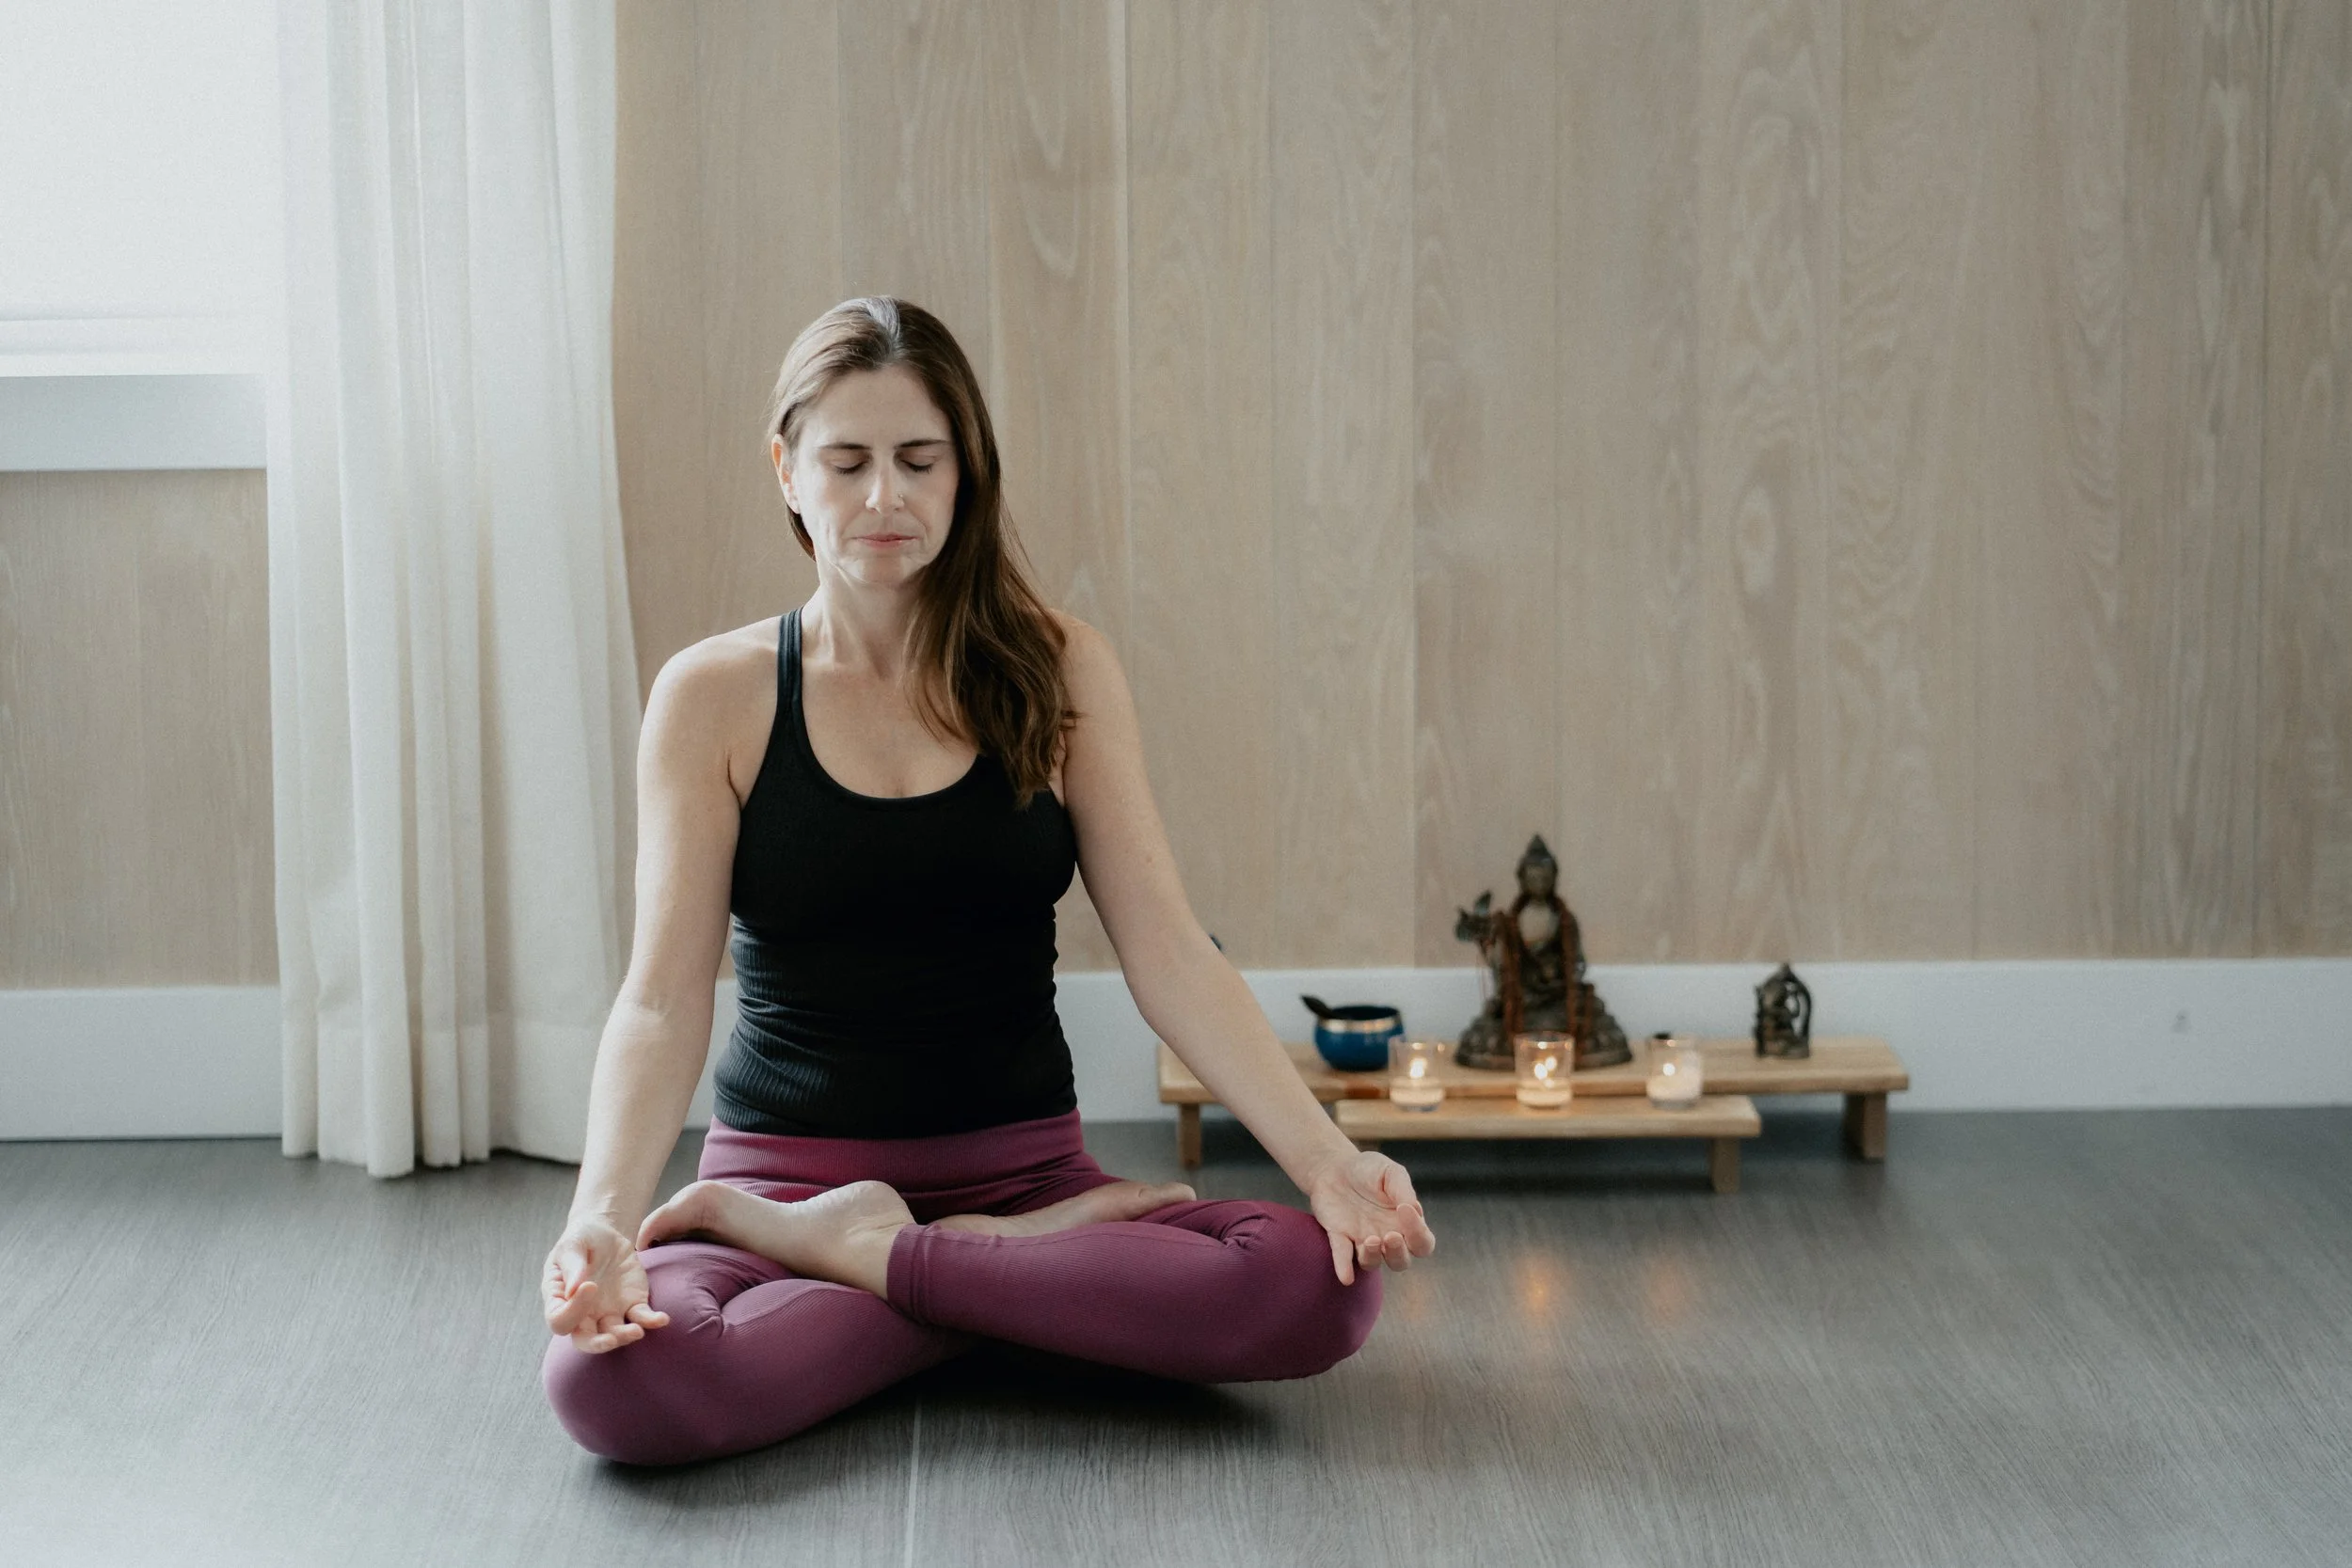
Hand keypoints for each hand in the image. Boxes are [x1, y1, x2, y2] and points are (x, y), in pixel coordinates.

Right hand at [543, 1215, 670, 1353]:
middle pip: (585, 1340)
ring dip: (625, 1336)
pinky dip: (652, 1321)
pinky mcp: (632, 1303)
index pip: (560, 1320)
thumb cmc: (582, 1240)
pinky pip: (641, 1317)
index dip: (573, 1311)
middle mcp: (583, 1313)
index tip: (590, 1285)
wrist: (606, 1233)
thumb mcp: (571, 1246)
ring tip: (638, 1330)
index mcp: (560, 1300)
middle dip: (598, 1344)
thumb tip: (574, 1289)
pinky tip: (662, 1319)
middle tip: (611, 1339)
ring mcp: (609, 1311)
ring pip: (615, 1334)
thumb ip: (572, 1266)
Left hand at [1305, 1149, 1435, 1284]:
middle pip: (1401, 1262)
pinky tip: (1346, 1277)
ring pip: (1372, 1264)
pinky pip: (1343, 1257)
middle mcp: (1386, 1237)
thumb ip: (1403, 1188)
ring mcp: (1362, 1240)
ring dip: (1373, 1257)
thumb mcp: (1390, 1171)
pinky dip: (1344, 1267)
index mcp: (1405, 1223)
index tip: (1405, 1209)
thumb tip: (1415, 1209)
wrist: (1334, 1166)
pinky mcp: (1339, 1237)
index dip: (1419, 1233)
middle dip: (1398, 1253)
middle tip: (1390, 1236)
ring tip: (1370, 1240)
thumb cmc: (1368, 1170)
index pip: (1422, 1242)